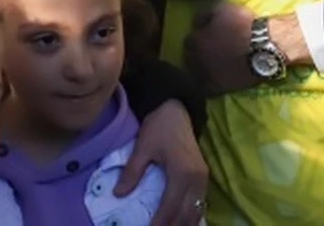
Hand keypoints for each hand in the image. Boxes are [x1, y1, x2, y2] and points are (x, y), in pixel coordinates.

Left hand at [115, 100, 208, 225]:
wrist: (178, 110)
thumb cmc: (159, 127)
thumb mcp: (142, 147)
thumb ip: (132, 172)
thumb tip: (118, 194)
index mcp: (182, 173)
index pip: (170, 207)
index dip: (159, 223)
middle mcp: (197, 179)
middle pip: (186, 214)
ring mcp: (203, 179)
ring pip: (196, 212)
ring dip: (183, 224)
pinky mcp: (204, 177)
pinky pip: (199, 204)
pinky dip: (190, 216)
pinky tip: (181, 222)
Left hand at [183, 3, 258, 96]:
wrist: (265, 48)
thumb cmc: (244, 25)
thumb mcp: (221, 9)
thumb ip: (203, 14)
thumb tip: (195, 21)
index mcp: (194, 40)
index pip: (189, 39)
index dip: (198, 37)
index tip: (206, 36)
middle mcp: (195, 59)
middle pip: (189, 57)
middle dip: (196, 53)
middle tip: (208, 51)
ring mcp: (205, 75)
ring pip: (195, 74)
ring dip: (200, 69)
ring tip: (211, 66)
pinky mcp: (218, 88)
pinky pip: (207, 89)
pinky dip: (208, 85)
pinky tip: (214, 81)